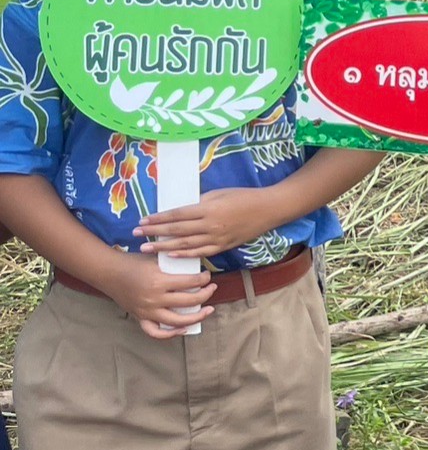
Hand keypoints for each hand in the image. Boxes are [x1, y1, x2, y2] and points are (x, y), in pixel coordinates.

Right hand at [104, 252, 217, 339]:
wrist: (109, 272)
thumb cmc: (133, 263)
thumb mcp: (156, 260)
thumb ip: (174, 266)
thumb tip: (196, 268)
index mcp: (159, 282)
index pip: (190, 282)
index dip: (203, 279)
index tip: (207, 276)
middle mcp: (154, 299)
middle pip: (189, 301)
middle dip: (206, 294)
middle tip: (212, 288)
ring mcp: (147, 311)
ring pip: (177, 321)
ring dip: (197, 317)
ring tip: (208, 310)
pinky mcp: (140, 318)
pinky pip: (156, 332)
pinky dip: (170, 334)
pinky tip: (183, 328)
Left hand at [136, 187, 285, 259]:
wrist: (269, 209)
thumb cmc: (244, 196)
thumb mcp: (219, 193)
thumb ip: (199, 202)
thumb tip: (181, 209)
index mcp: (208, 209)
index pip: (176, 215)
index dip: (158, 219)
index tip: (142, 221)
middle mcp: (210, 225)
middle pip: (176, 231)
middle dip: (154, 233)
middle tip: (136, 235)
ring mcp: (217, 237)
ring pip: (185, 244)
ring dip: (164, 247)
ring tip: (147, 248)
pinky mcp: (223, 246)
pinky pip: (200, 252)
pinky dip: (185, 254)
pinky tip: (171, 255)